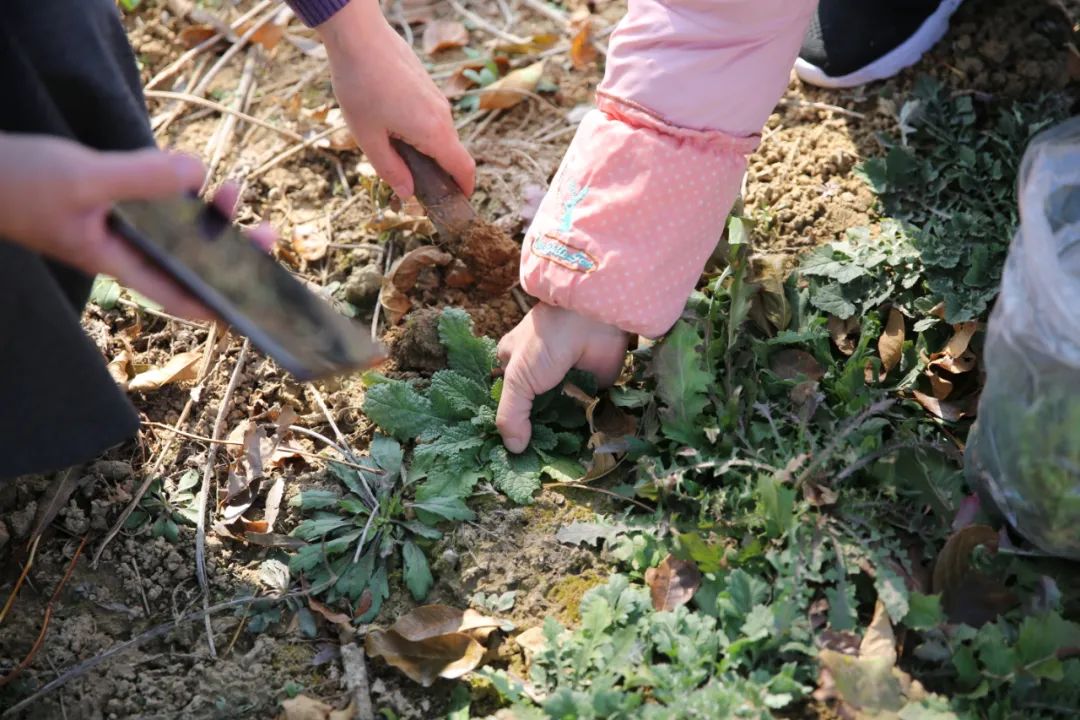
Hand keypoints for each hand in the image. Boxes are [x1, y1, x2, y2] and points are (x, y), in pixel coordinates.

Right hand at [0, 133, 273, 319]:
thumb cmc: (16, 183)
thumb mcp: (84, 178)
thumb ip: (139, 178)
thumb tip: (198, 174)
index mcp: (119, 261)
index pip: (180, 297)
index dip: (223, 305)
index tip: (261, 297)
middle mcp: (123, 250)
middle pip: (189, 261)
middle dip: (231, 250)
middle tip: (267, 231)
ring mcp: (115, 228)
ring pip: (175, 230)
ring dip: (207, 215)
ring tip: (233, 188)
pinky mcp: (108, 204)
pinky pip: (154, 204)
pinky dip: (175, 192)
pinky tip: (188, 172)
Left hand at [317, 0, 474, 197]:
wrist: (359, 36)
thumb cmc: (360, 85)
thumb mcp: (368, 137)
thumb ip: (390, 169)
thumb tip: (407, 194)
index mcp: (433, 132)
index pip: (464, 168)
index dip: (465, 189)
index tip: (456, 202)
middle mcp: (442, 115)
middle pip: (451, 154)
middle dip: (438, 173)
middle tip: (411, 184)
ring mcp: (437, 98)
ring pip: (440, 134)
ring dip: (425, 150)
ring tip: (391, 149)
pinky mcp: (427, 86)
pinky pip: (431, 117)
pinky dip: (420, 130)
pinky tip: (389, 124)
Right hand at [496, 304, 629, 452]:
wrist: (591, 321)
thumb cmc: (545, 342)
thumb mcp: (517, 378)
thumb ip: (511, 415)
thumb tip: (513, 450)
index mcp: (512, 367)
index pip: (506, 402)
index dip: (507, 427)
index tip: (506, 457)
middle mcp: (537, 375)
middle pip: (532, 413)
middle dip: (532, 436)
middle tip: (531, 467)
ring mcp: (563, 382)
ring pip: (556, 416)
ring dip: (557, 437)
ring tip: (553, 465)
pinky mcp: (589, 388)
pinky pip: (582, 415)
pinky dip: (580, 430)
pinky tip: (576, 452)